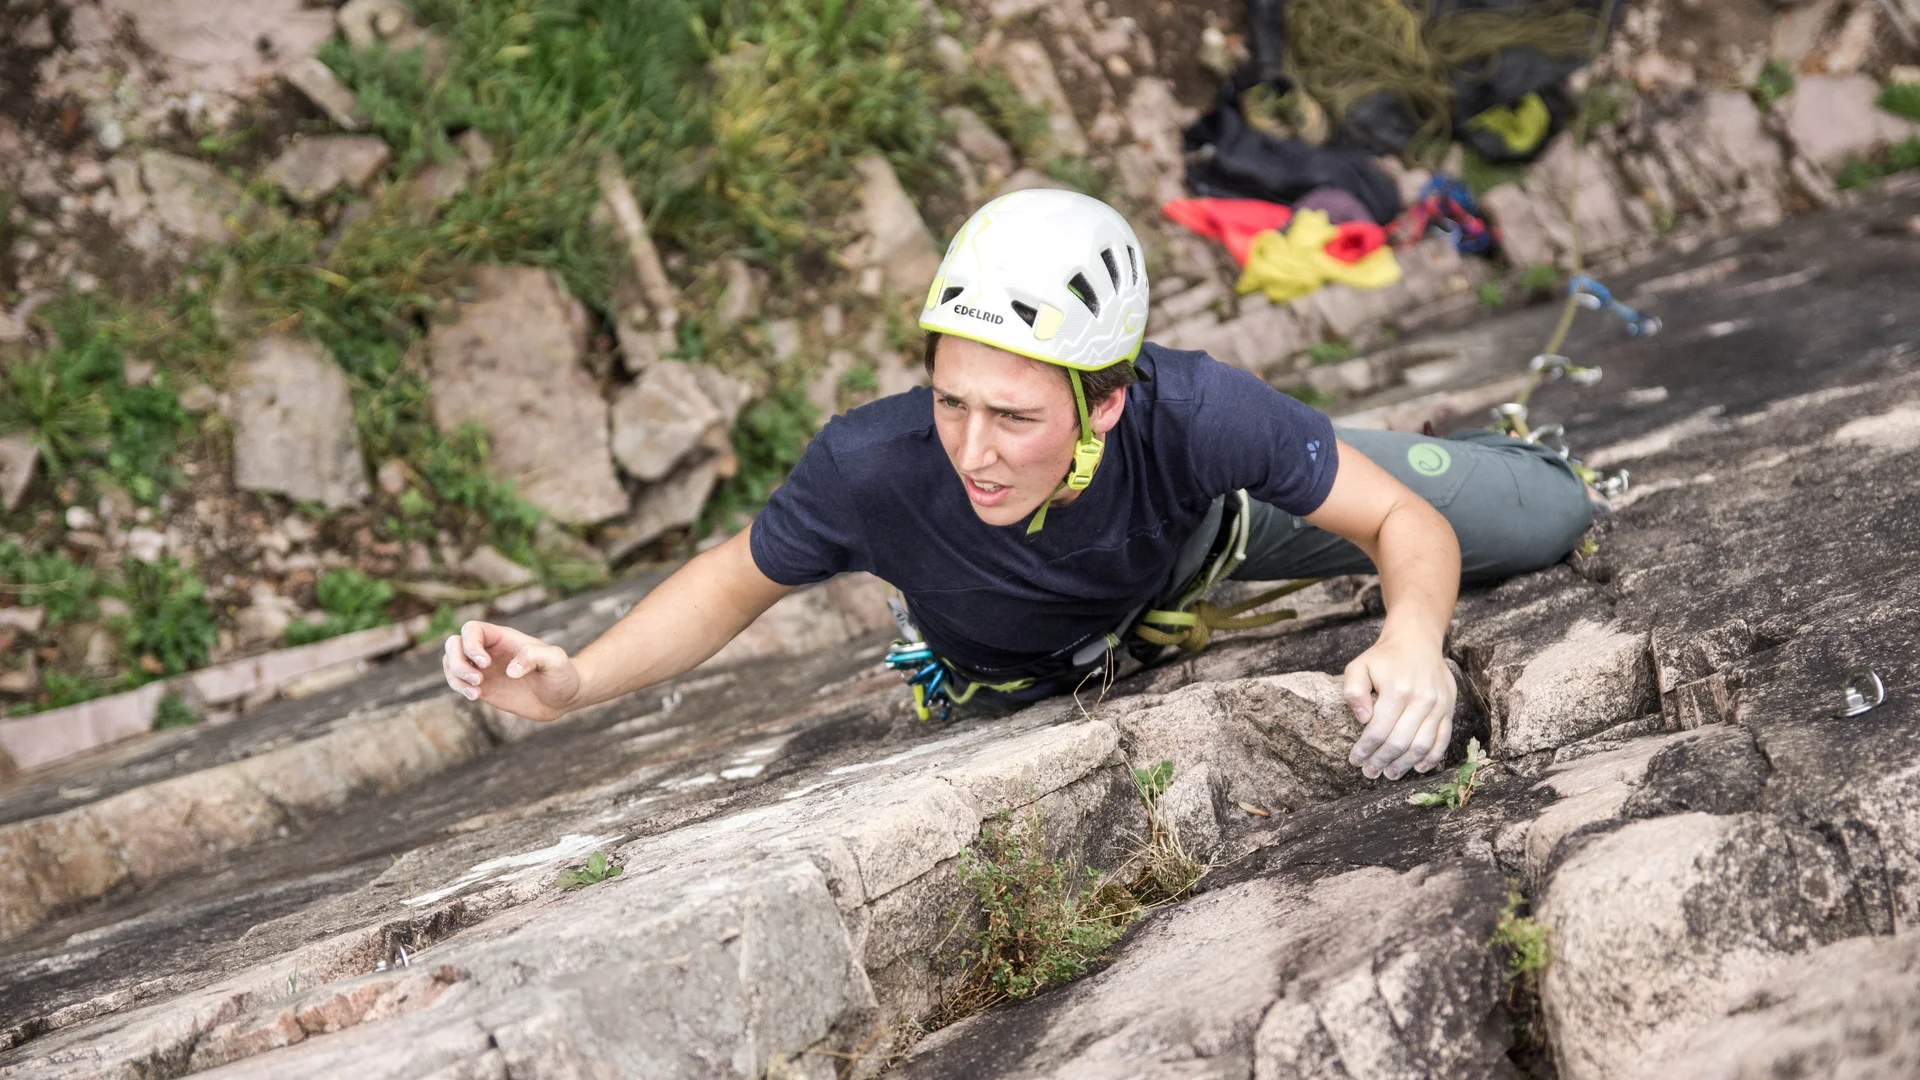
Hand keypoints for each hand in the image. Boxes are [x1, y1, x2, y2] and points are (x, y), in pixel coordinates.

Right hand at [443, 621, 580, 722]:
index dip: (470, 644)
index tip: (486, 663)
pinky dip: (459, 688)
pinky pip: (458, 682)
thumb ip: (535, 657)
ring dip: (455, 676)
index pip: (472, 630)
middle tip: (478, 679)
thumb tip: (510, 671)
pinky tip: (475, 696)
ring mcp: (484, 669)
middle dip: (457, 661)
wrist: (564, 696)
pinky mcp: (483, 688)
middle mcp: (489, 651)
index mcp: (504, 638)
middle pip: (454, 644)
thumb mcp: (556, 661)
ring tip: (476, 691)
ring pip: (451, 663)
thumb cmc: (562, 673)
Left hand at [1342, 629, 1455, 779]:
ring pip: (1422, 745)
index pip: (1379, 730)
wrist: (1417, 641)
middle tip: (1370, 773)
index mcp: (1397, 690)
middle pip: (1400, 742)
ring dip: (1404, 765)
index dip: (1366, 750)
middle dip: (1382, 761)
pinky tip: (1417, 767)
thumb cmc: (1384, 657)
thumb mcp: (1359, 666)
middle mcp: (1421, 699)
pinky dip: (1431, 758)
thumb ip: (1353, 691)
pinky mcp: (1449, 708)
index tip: (1355, 761)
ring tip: (1390, 774)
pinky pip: (1443, 739)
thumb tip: (1363, 720)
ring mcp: (1438, 705)